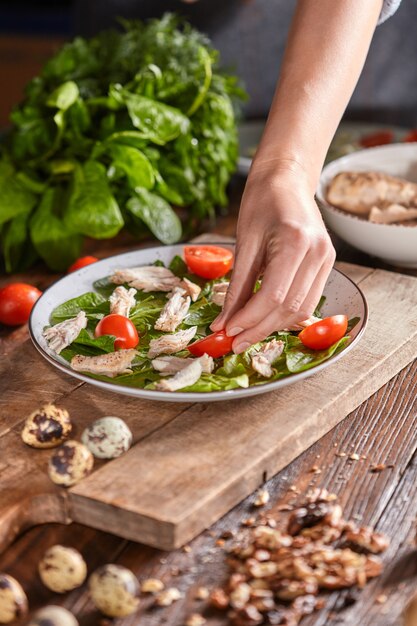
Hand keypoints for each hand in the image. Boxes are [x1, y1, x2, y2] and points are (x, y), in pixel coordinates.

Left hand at [210, 161, 335, 352]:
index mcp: (296, 242)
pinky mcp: (327, 263)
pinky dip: (285, 314)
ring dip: (272, 326)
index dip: (249, 319)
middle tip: (234, 342)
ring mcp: (327, 259)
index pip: (274, 296)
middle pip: (289, 308)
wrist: (287, 178)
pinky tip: (264, 319)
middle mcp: (318, 253)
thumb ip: (237, 285)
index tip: (227, 331)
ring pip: (301, 310)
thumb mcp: (243, 242)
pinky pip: (307, 300)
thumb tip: (224, 321)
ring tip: (246, 334)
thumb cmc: (261, 201)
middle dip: (259, 329)